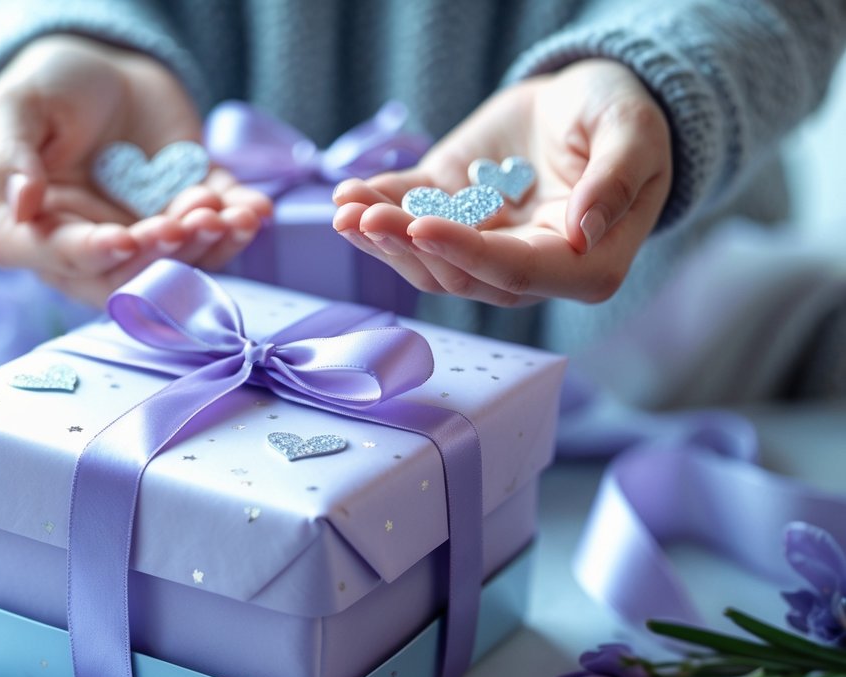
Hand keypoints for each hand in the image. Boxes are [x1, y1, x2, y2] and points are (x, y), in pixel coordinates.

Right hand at [0, 35, 271, 305]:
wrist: (102, 73)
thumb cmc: (43, 91)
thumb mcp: (11, 110)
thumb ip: (8, 156)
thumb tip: (19, 202)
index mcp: (33, 234)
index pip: (63, 258)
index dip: (96, 254)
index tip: (126, 238)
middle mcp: (89, 251)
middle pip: (127, 275)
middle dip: (163, 254)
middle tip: (190, 219)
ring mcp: (143, 239)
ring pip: (178, 265)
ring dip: (208, 246)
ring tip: (228, 213)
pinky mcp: (185, 220)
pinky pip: (216, 237)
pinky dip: (238, 224)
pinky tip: (255, 209)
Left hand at [333, 59, 671, 305]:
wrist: (586, 100)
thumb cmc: (621, 116)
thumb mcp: (633, 132)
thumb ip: (616, 179)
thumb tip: (584, 230)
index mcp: (582, 264)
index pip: (516, 271)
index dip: (466, 254)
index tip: (422, 226)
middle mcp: (528, 269)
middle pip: (459, 274)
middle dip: (408, 245)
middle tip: (366, 216)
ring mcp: (483, 246)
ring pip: (425, 261)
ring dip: (381, 237)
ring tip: (346, 208)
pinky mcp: (450, 218)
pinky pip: (409, 223)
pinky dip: (376, 208)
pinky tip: (344, 194)